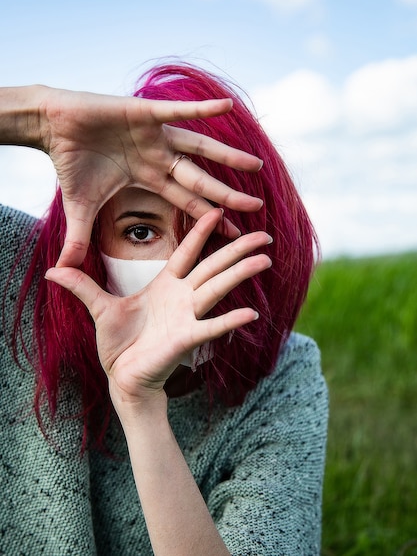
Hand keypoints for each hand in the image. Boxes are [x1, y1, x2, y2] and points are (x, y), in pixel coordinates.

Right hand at [38, 88, 262, 266]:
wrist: (52, 125)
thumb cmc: (70, 162)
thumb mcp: (80, 207)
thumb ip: (80, 238)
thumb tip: (63, 270)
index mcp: (150, 178)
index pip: (187, 201)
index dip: (210, 217)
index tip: (235, 231)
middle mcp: (159, 158)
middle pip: (201, 180)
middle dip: (227, 194)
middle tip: (258, 207)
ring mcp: (156, 135)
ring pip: (199, 147)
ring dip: (227, 156)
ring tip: (256, 164)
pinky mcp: (146, 112)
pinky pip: (179, 110)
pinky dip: (201, 109)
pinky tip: (226, 105)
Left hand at [45, 209, 271, 408]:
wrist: (122, 377)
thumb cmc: (118, 344)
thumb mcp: (99, 308)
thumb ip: (82, 285)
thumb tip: (52, 268)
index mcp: (165, 284)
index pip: (187, 251)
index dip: (201, 230)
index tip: (217, 209)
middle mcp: (182, 296)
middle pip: (213, 265)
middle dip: (237, 248)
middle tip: (263, 234)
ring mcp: (187, 316)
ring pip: (218, 288)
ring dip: (240, 274)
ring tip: (264, 259)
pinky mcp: (186, 339)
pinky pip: (211, 327)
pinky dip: (229, 321)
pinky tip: (251, 314)